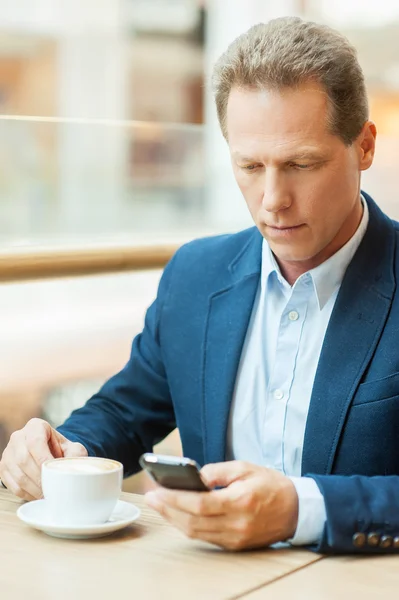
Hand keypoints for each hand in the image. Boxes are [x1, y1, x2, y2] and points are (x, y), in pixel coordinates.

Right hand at [0, 418, 86, 500]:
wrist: (50, 452)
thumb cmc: (61, 450)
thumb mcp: (73, 447)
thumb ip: (75, 454)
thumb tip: (71, 468)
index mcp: (35, 426)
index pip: (35, 442)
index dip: (43, 459)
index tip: (53, 473)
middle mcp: (18, 437)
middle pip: (24, 460)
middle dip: (39, 478)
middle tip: (52, 489)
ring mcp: (8, 453)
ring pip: (18, 475)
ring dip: (33, 489)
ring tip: (47, 495)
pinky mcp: (4, 468)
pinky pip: (13, 485)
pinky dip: (26, 494)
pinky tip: (38, 495)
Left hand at [145, 460, 298, 549]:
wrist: (297, 510)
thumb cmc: (271, 485)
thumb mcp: (246, 467)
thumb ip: (218, 471)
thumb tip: (194, 475)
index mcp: (240, 501)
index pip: (199, 504)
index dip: (174, 498)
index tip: (157, 490)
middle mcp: (236, 524)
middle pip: (192, 522)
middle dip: (167, 509)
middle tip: (150, 497)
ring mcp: (235, 538)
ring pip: (196, 533)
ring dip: (173, 519)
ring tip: (159, 504)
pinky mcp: (235, 545)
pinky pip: (205, 537)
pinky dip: (188, 526)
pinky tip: (177, 514)